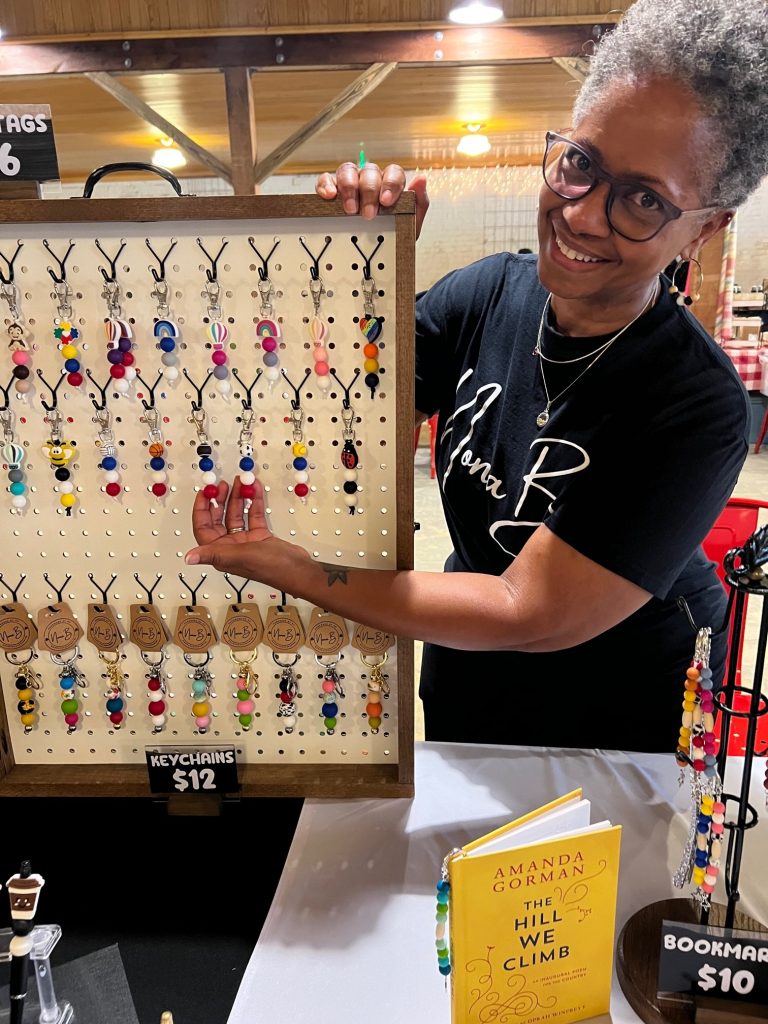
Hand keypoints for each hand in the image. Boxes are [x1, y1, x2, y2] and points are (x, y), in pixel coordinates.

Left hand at [185, 478, 308, 583]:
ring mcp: (246, 541)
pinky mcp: (260, 536)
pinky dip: (254, 502)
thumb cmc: (270, 568)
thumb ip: (214, 554)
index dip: (202, 509)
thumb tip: (188, 558)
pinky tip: (254, 490)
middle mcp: (231, 547)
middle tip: (223, 485)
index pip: (203, 528)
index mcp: (221, 553)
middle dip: (221, 500)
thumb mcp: (239, 556)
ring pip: (238, 514)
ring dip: (239, 498)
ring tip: (241, 482)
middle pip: (220, 518)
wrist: (298, 570)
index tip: (205, 493)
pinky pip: (254, 515)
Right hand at [315, 162, 429, 238]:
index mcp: (390, 183)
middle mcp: (370, 179)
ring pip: (347, 170)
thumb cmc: (392, 233)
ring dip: (349, 188)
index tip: (386, 202)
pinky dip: (326, 185)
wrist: (376, 253)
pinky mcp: (331, 189)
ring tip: (350, 209)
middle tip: (368, 214)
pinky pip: (326, 179)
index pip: (393, 172)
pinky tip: (330, 196)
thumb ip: (419, 202)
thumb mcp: (410, 223)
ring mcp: (350, 182)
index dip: (390, 184)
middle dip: (369, 192)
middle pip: (369, 171)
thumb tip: (421, 179)